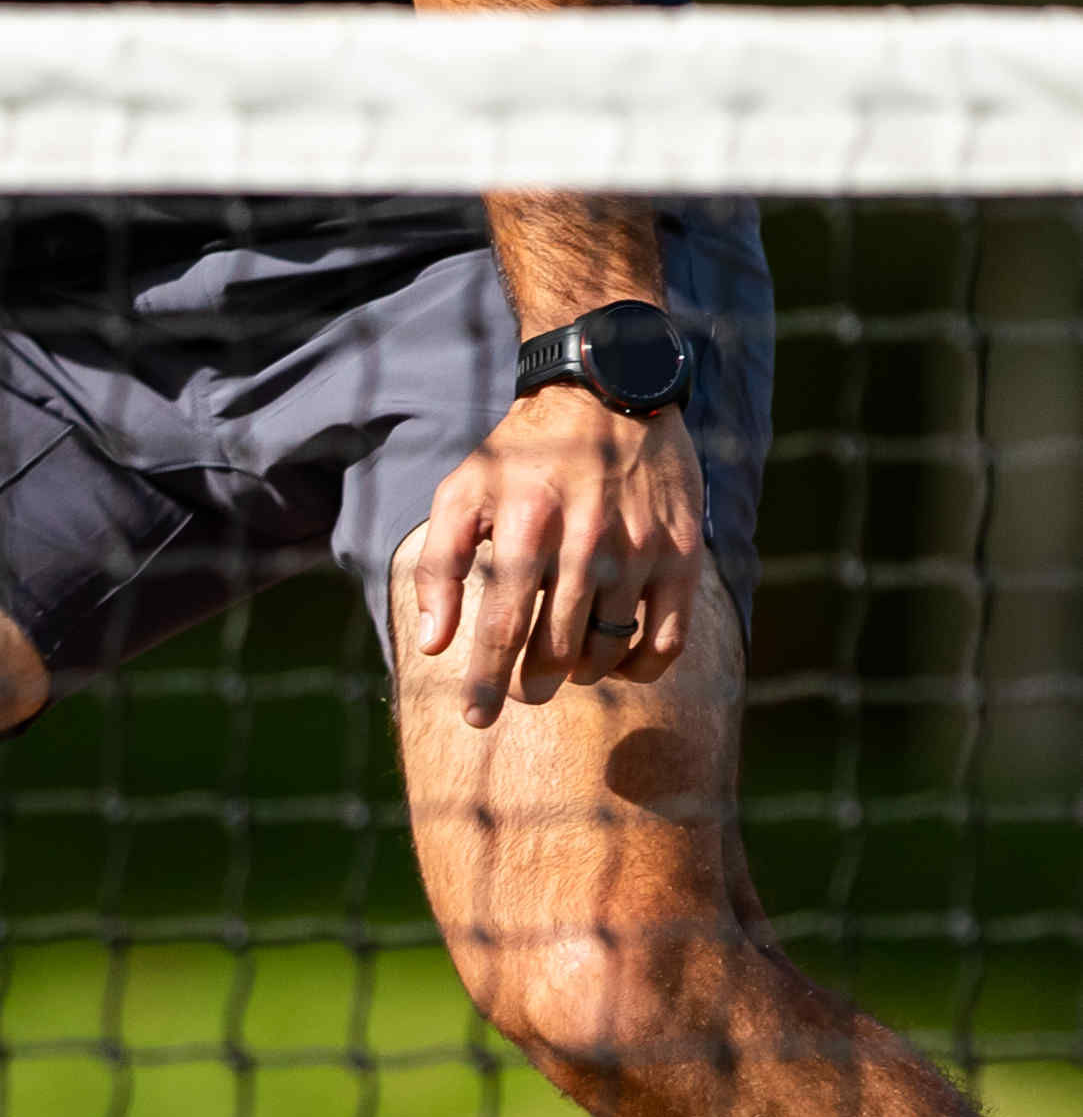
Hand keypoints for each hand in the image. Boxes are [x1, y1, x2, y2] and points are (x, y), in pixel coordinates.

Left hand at [400, 385, 708, 724]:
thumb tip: (434, 644)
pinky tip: (618, 664)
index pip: (504, 627)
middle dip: (532, 683)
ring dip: (582, 673)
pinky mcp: (682, 554)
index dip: (487, 681)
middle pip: (558, 647)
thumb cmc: (521, 454)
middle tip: (522, 690)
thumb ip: (439, 566)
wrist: (606, 396)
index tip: (475, 719)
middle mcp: (586, 541)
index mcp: (525, 526)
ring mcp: (640, 550)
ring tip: (563, 666)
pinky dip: (641, 666)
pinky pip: (668, 638)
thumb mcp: (463, 492)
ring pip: (610, 648)